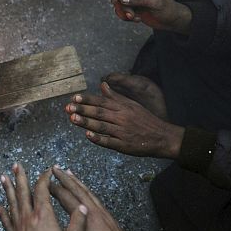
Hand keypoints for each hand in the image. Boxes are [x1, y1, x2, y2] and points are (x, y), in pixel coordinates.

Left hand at [0, 164, 86, 230]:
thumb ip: (78, 222)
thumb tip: (82, 207)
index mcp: (43, 215)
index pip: (42, 190)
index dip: (44, 178)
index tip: (47, 171)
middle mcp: (28, 217)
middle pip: (23, 191)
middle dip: (20, 176)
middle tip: (16, 165)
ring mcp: (18, 226)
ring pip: (12, 202)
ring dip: (8, 189)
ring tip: (3, 178)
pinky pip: (6, 221)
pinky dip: (2, 212)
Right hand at [50, 167, 131, 230]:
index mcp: (85, 218)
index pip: (67, 198)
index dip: (55, 189)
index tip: (45, 183)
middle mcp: (94, 211)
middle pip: (77, 189)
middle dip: (65, 177)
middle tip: (55, 168)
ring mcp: (102, 212)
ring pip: (87, 191)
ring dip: (76, 181)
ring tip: (68, 172)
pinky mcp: (108, 216)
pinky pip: (94, 197)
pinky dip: (86, 189)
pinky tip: (84, 190)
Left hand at [65, 82, 183, 158]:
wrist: (163, 137)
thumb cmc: (145, 120)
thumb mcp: (132, 105)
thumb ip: (116, 96)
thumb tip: (103, 85)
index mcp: (123, 108)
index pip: (102, 102)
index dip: (87, 100)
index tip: (74, 98)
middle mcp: (122, 118)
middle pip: (99, 113)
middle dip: (82, 109)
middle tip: (68, 108)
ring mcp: (122, 132)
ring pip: (101, 126)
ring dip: (86, 122)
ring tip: (72, 118)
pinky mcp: (124, 145)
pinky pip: (109, 141)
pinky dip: (99, 138)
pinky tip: (88, 135)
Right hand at [111, 0, 192, 32]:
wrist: (172, 21)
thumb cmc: (168, 9)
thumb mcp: (155, 3)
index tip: (115, 0)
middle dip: (123, 6)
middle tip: (130, 14)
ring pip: (120, 4)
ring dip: (125, 12)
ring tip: (135, 18)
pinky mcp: (133, 7)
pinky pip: (122, 11)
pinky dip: (126, 17)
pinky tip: (137, 19)